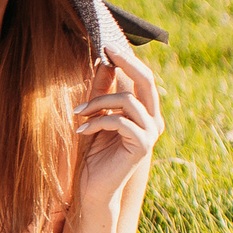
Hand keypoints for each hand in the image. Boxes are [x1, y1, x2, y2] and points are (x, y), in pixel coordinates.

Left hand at [73, 44, 162, 207]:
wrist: (95, 187)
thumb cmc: (94, 153)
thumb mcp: (96, 115)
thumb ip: (101, 91)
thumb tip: (103, 61)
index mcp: (146, 111)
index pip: (142, 78)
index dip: (127, 59)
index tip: (107, 45)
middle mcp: (154, 120)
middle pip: (146, 81)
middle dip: (126, 62)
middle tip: (105, 50)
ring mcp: (151, 133)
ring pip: (127, 100)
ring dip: (98, 102)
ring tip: (79, 113)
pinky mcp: (143, 145)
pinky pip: (119, 121)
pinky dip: (97, 122)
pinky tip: (81, 130)